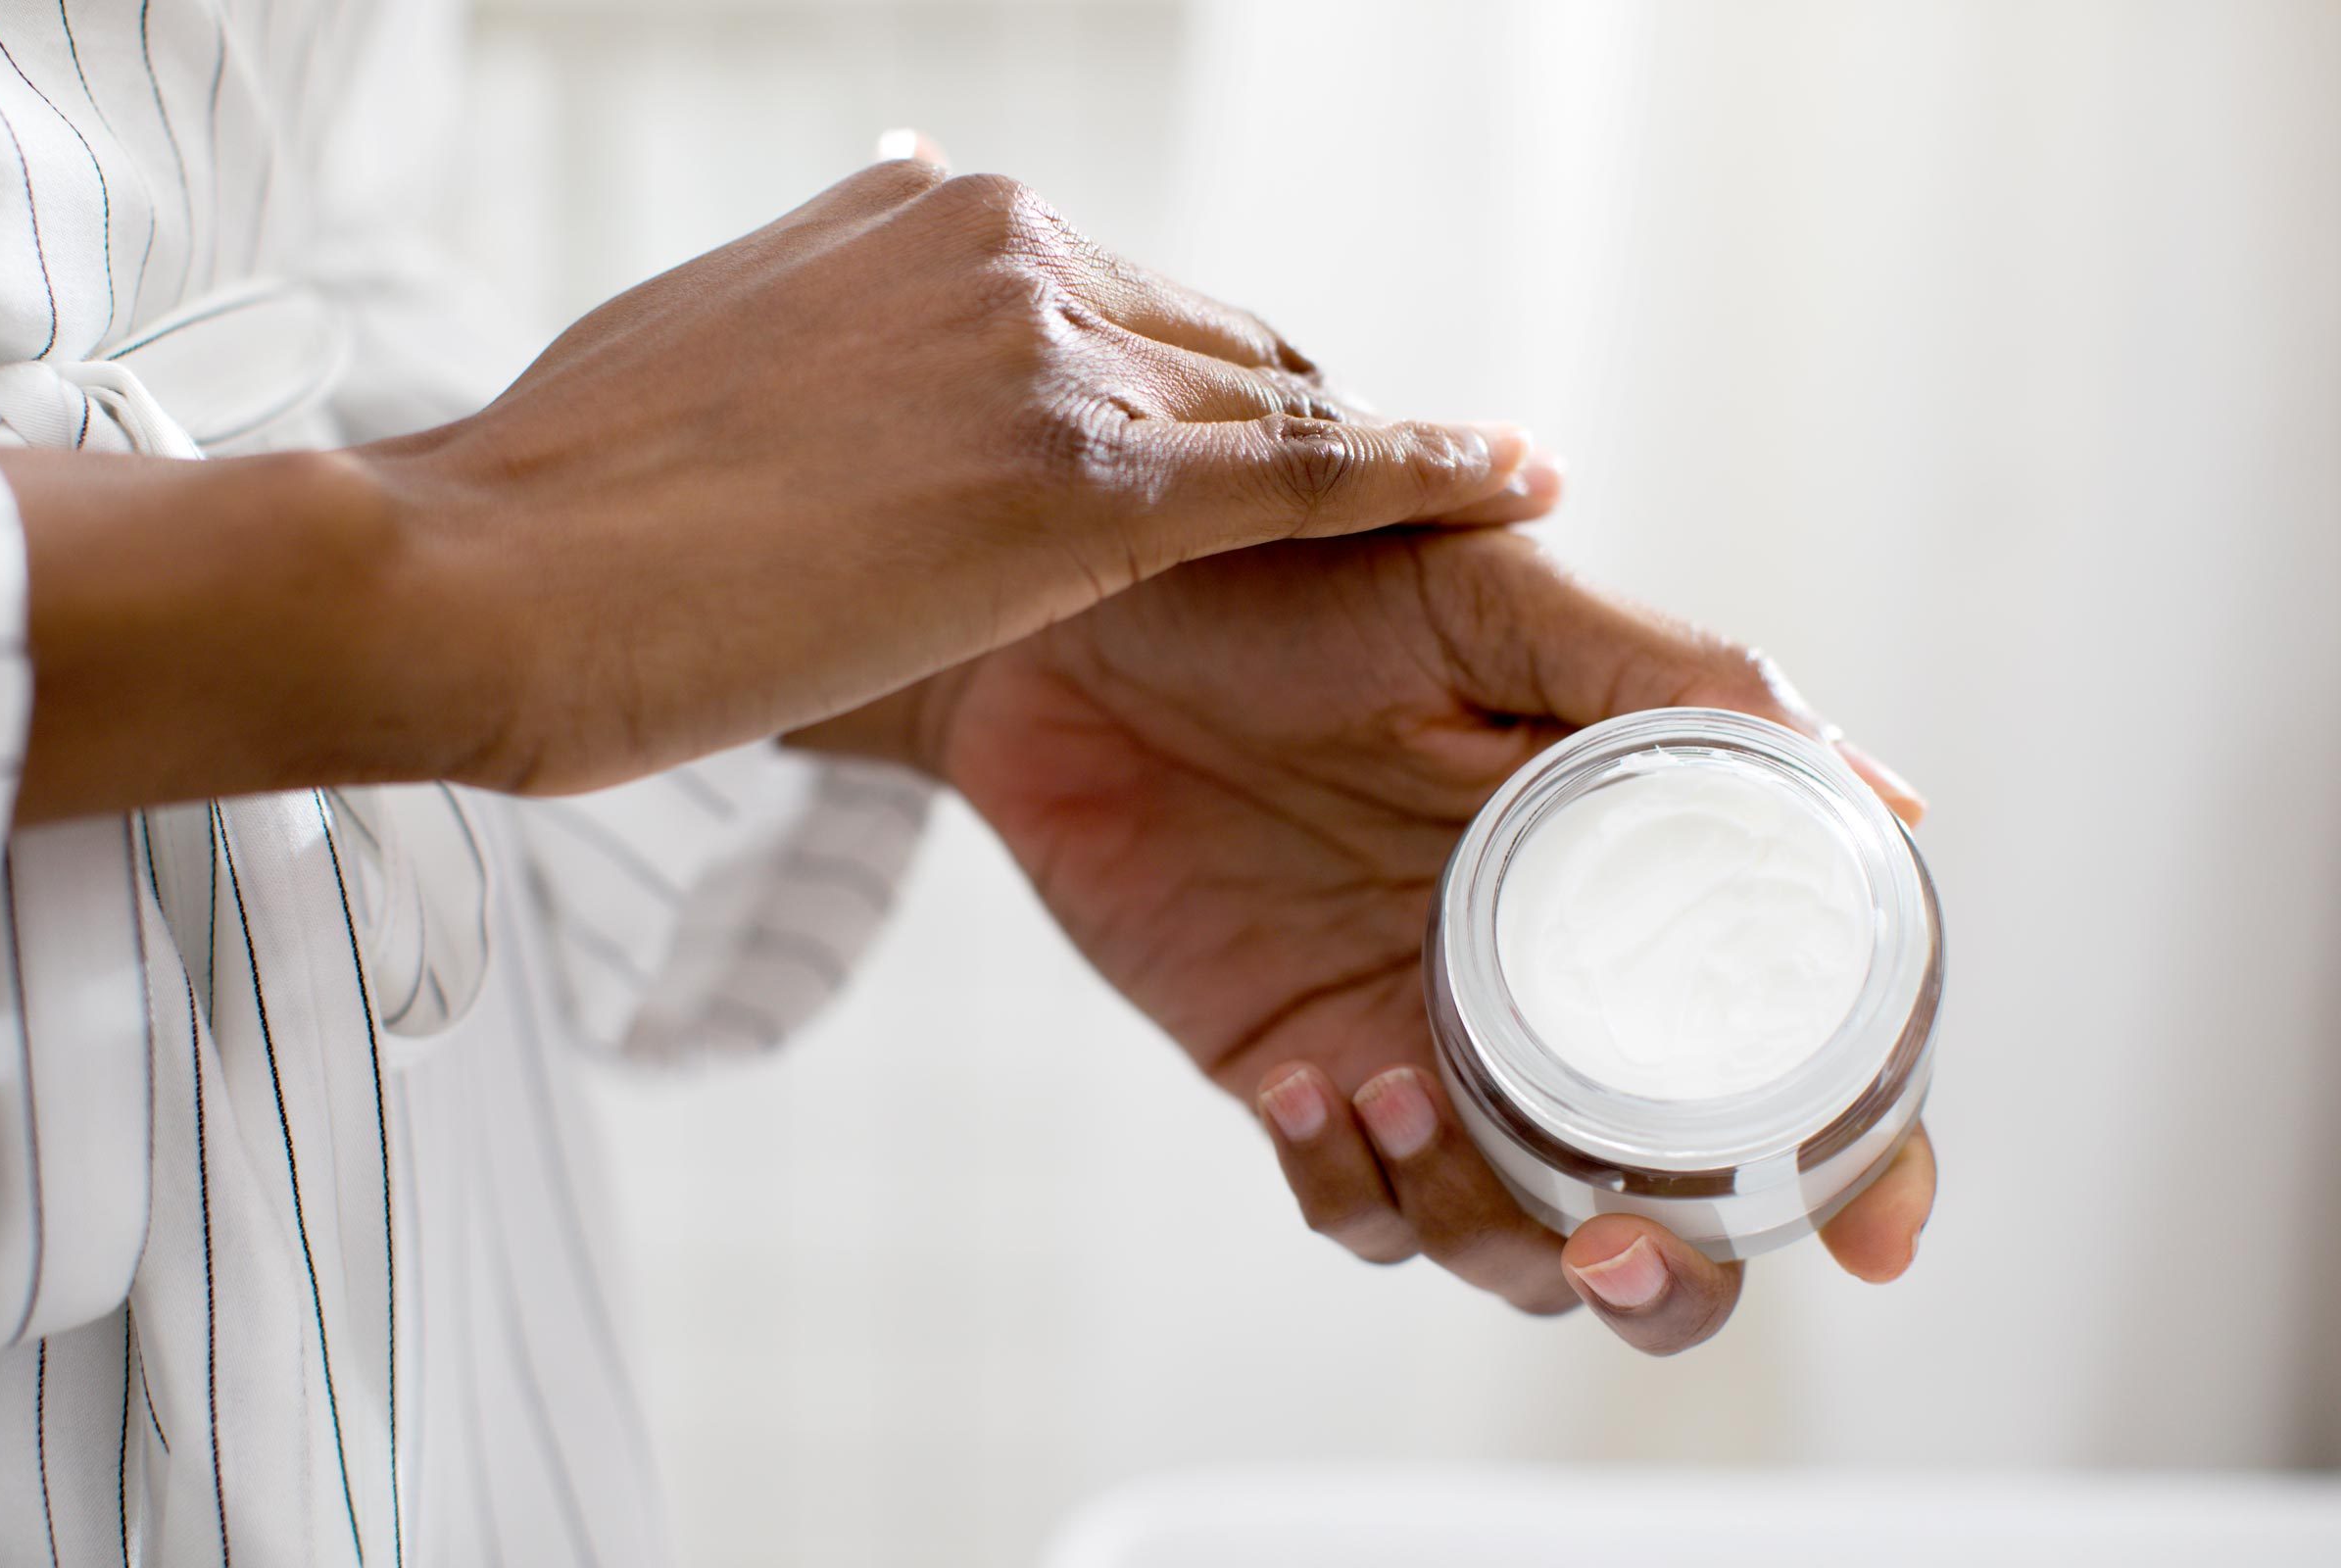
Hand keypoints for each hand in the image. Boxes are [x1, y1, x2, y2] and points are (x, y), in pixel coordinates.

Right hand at [357, 159, 1556, 797]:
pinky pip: (1308, 473)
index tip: (1271, 429)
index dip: (1213, 383)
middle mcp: (1008, 248)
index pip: (1133, 302)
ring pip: (1274, 403)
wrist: (483, 577)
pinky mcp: (1079, 479)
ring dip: (1380, 454)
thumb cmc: (563, 494)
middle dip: (1302, 424)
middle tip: (1399, 491)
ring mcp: (1049, 354)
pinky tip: (1517, 479)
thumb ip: (836, 262)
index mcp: (929, 215)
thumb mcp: (707, 324)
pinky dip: (1426, 469)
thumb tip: (916, 175)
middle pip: (1225, 345)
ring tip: (1496, 492)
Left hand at [848, 528, 1933, 1353]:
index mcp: (1628, 882)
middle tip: (1615, 1242)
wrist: (1064, 623)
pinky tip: (1297, 1078)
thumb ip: (1674, 686)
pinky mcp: (1297, 1073)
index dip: (1853, 1163)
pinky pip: (1354, 1207)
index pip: (1785, 1058)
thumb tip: (1888, 800)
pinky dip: (1342, 1181)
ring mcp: (1422, 1041)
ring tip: (1390, 1078)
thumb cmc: (1282, 586)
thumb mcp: (1487, 602)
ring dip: (1480, 1217)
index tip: (1874, 1238)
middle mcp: (1545, 987)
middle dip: (1672, 1276)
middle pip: (1669, 1209)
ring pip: (1513, 1240)